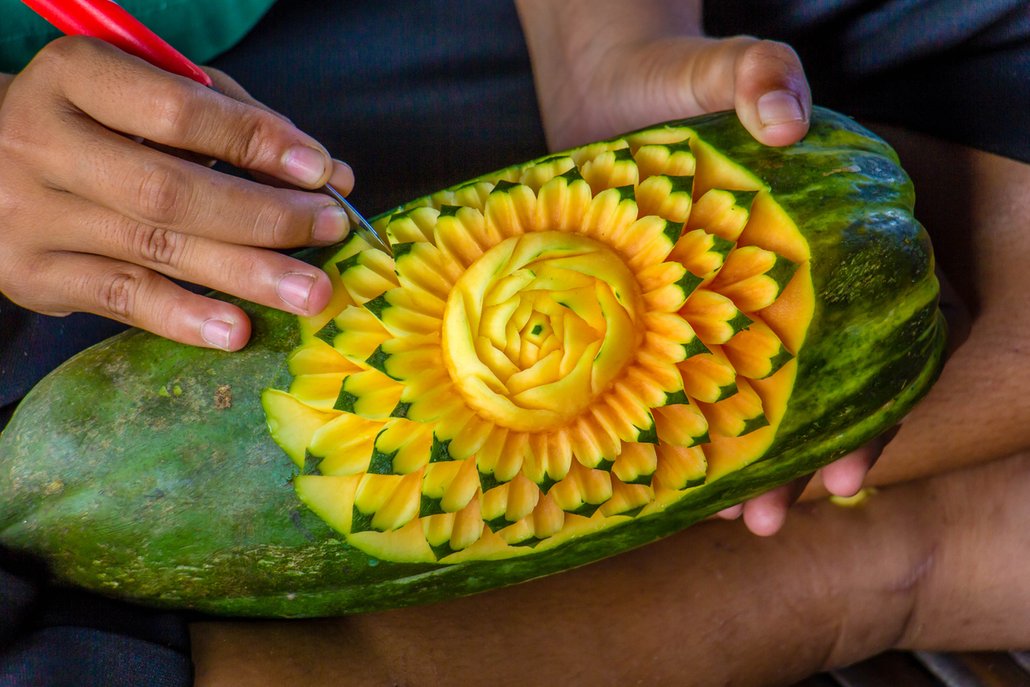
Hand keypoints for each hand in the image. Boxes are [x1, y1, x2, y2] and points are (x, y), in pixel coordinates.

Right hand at [0, 36, 354, 350]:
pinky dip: (187, 316)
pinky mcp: (35, 275)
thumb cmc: (99, 123)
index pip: (175, 110)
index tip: (319, 169)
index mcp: (74, 77)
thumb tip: (327, 174)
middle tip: (329, 229)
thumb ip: (233, 122)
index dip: (254, 141)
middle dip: (264, 215)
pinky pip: (123, 299)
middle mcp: (42, 143)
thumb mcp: (149, 94)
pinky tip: (239, 329)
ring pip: (155, 248)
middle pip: (170, 189)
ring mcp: (32, 215)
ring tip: (311, 291)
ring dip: (247, 273)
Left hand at [516, 2, 897, 534]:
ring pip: (747, 397)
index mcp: (825, 244)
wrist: (602, 90)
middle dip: (793, 464)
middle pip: (809, 390)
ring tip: (717, 519)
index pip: (875, 343)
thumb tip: (786, 118)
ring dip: (739, 465)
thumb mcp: (717, 71)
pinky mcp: (666, 308)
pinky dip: (682, 427)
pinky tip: (668, 474)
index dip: (871, 417)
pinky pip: (683, 376)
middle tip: (763, 520)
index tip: (845, 476)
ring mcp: (720, 302)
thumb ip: (758, 75)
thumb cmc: (671, 80)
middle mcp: (780, 285)